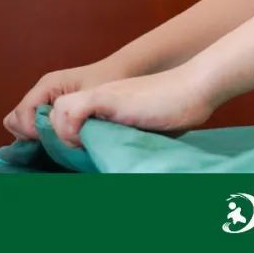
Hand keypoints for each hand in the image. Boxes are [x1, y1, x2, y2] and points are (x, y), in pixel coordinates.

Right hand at [4, 60, 132, 141]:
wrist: (122, 70)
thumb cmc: (109, 78)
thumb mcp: (94, 95)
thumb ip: (76, 112)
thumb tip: (60, 133)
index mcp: (48, 85)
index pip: (22, 112)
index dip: (31, 129)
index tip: (51, 139)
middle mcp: (41, 92)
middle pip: (16, 119)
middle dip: (30, 133)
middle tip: (54, 139)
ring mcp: (44, 99)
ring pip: (22, 123)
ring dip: (35, 135)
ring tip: (58, 139)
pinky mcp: (51, 107)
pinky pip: (35, 125)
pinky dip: (42, 134)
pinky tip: (61, 137)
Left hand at [48, 68, 213, 148]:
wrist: (196, 87)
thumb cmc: (182, 109)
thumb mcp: (150, 129)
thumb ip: (131, 139)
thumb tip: (123, 165)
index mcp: (109, 105)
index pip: (71, 118)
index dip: (69, 136)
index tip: (83, 156)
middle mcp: (100, 97)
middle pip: (57, 114)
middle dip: (61, 136)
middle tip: (81, 153)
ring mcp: (102, 95)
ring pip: (57, 111)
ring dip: (64, 133)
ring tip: (85, 148)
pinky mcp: (106, 97)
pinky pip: (70, 110)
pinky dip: (72, 128)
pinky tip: (91, 140)